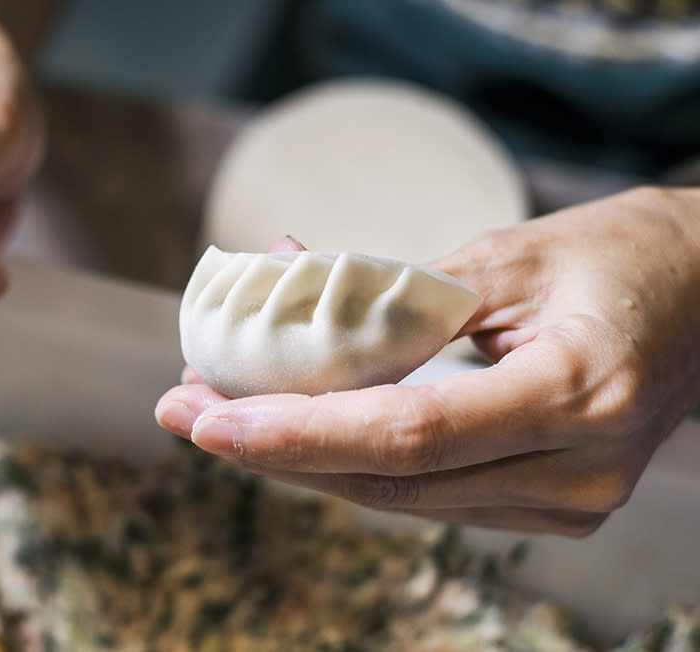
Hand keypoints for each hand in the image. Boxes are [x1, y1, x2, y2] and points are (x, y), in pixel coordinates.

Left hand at [157, 188, 699, 536]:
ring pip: (396, 496)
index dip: (295, 432)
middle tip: (185, 408)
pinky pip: (424, 490)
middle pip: (388, 479)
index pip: (406, 435)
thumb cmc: (616, 257)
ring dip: (302, 457)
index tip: (205, 415)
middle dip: (274, 447)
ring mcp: (563, 503)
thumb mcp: (504, 259)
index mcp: (576, 396)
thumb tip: (285, 304)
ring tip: (222, 410)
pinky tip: (295, 426)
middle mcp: (574, 474)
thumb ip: (399, 303)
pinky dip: (353, 458)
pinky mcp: (545, 504)